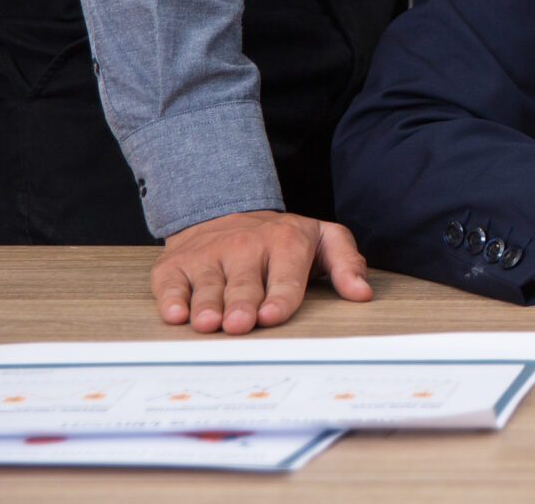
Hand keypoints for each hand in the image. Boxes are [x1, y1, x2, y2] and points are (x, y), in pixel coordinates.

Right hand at [152, 209, 372, 332]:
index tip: (272, 316)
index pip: (286, 276)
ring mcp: (208, 256)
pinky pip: (172, 285)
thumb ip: (347, 263)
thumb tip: (362, 293)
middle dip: (242, 305)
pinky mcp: (176, 265)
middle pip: (244, 285)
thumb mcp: (323, 238)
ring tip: (208, 324)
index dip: (279, 298)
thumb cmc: (280, 239)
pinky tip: (176, 314)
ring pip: (208, 287)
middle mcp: (245, 248)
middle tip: (240, 324)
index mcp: (285, 242)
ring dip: (207, 307)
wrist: (224, 211)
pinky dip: (172, 299)